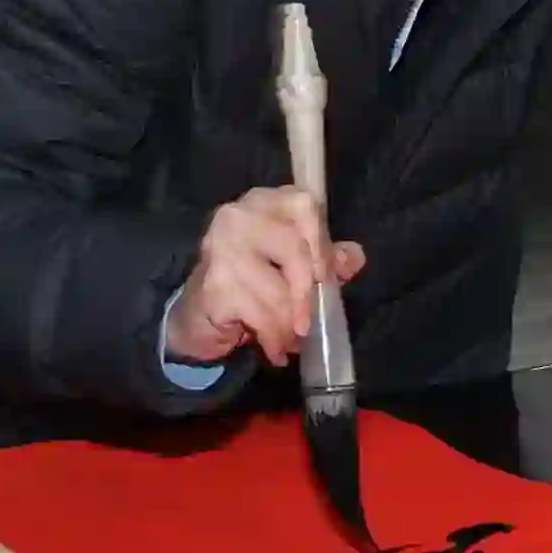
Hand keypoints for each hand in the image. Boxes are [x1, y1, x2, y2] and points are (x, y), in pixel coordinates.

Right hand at [163, 185, 360, 370]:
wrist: (197, 314)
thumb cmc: (250, 284)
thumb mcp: (293, 269)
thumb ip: (325, 260)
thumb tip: (354, 257)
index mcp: (264, 202)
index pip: (304, 205)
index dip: (321, 243)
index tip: (324, 278)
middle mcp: (237, 216)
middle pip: (294, 247)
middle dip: (307, 293)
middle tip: (309, 322)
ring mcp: (221, 248)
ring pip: (279, 290)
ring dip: (291, 325)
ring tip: (292, 342)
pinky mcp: (214, 284)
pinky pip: (261, 315)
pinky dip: (274, 338)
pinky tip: (274, 350)